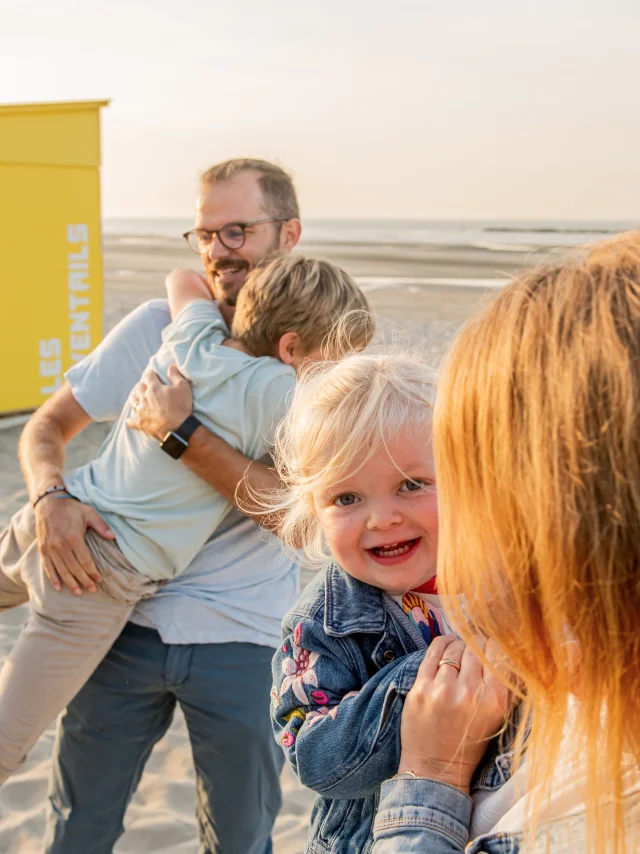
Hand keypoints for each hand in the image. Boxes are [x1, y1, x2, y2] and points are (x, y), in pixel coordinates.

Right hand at [35, 495, 114, 594]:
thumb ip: (101, 526)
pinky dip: (53, 578)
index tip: (99, 580)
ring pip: (62, 570)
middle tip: (92, 590)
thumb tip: (113, 537)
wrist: (49, 503)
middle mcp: (60, 545)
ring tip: (78, 592)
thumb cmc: (72, 508)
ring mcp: (50, 548)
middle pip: (74, 568)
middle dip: (84, 580)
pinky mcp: (42, 549)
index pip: (85, 561)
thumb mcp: (89, 513)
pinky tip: (59, 587)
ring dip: (70, 583)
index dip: (92, 572)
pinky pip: (48, 567)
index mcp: (73, 538)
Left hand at [126, 365, 192, 440]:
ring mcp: (141, 411)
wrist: (178, 429)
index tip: (153, 373)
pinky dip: (130, 420)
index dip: (151, 374)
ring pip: (133, 402)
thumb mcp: (183, 387)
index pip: (149, 376)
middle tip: (147, 386)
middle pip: (139, 388)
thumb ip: (176, 375)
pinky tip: (130, 420)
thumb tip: (171, 366)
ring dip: (135, 399)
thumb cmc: (181, 407)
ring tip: (138, 399)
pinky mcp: (140, 423)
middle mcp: (144, 397)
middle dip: (143, 385)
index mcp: (154, 387)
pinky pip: (131, 421)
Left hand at [398, 636, 510, 792]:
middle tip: (475, 651)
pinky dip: (442, 644)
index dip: (495, 647)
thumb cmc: (470, 743)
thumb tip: (511, 653)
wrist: (436, 768)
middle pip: (476, 649)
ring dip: (459, 646)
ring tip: (460, 651)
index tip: (492, 648)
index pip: (498, 656)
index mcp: (494, 701)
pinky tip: (446, 644)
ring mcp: (443, 690)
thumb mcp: (498, 718)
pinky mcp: (421, 688)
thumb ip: (507, 688)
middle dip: (477, 647)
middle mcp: (469, 693)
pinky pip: (433, 652)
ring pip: (455, 649)